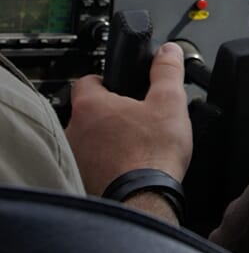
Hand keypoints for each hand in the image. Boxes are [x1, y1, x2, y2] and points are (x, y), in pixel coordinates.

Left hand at [65, 42, 192, 195]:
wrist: (144, 200)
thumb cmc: (152, 155)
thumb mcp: (170, 102)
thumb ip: (168, 71)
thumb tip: (169, 51)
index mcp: (91, 106)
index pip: (88, 80)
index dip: (107, 79)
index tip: (122, 85)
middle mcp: (74, 131)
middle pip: (90, 111)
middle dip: (111, 113)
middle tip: (137, 118)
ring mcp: (76, 159)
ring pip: (90, 139)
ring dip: (107, 140)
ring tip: (136, 145)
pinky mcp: (81, 181)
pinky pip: (92, 165)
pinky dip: (108, 163)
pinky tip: (129, 166)